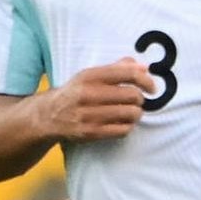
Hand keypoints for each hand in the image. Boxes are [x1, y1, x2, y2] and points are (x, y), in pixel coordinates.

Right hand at [33, 59, 156, 145]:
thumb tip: (143, 67)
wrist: (48, 116)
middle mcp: (88, 94)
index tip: (152, 88)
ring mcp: (89, 115)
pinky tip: (122, 123)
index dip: (146, 80)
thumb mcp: (90, 75)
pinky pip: (123, 130)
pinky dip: (128, 127)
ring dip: (136, 114)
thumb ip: (117, 68)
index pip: (128, 73)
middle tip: (136, 101)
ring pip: (131, 113)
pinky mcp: (91, 132)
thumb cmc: (76, 93)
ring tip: (130, 112)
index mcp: (90, 76)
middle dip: (139, 99)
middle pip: (133, 95)